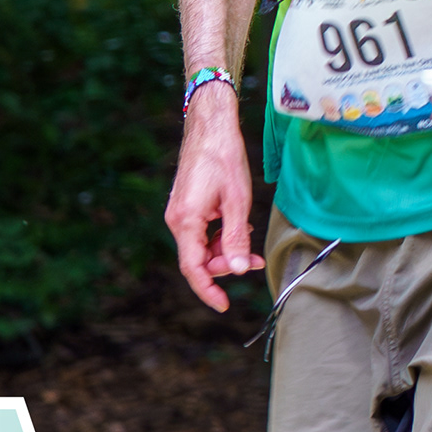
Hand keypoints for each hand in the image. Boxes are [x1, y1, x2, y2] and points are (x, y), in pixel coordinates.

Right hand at [164, 89, 260, 313]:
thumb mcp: (238, 201)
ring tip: (249, 239)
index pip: (193, 268)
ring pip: (202, 246)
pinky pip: (202, 232)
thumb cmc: (224, 157)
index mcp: (185, 220)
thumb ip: (236, 237)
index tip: (224, 305)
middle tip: (255, 259)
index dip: (208, 290)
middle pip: (199, 259)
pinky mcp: (186, 206)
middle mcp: (177, 220)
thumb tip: (239, 269)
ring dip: (225, 248)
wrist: (210, 126)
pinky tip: (238, 225)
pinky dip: (220, 235)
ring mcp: (180, 213)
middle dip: (227, 264)